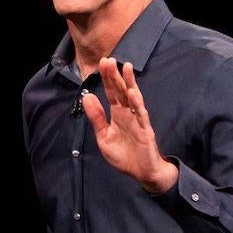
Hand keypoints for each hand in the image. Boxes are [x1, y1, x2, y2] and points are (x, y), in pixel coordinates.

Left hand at [82, 57, 176, 193]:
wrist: (142, 173)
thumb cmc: (124, 155)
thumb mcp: (104, 137)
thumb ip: (97, 118)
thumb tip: (87, 97)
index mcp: (118, 114)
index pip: (111, 92)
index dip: (107, 78)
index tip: (102, 62)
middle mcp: (128, 113)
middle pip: (121, 91)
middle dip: (115, 75)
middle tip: (109, 59)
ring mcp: (138, 120)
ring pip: (133, 98)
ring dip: (129, 83)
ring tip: (125, 67)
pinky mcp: (145, 130)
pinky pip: (141, 114)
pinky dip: (137, 103)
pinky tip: (133, 92)